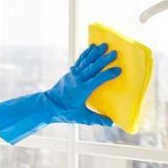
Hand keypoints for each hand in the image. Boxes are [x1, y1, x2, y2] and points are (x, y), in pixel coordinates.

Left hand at [0, 44, 120, 143]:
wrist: (48, 105)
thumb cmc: (65, 112)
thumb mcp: (81, 117)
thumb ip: (97, 119)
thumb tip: (112, 123)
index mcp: (82, 90)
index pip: (97, 80)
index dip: (108, 75)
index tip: (118, 70)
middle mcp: (78, 80)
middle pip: (93, 67)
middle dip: (104, 59)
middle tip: (115, 52)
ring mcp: (73, 74)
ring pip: (86, 61)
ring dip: (95, 52)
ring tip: (104, 45)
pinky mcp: (71, 72)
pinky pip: (80, 61)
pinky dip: (86, 53)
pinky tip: (92, 47)